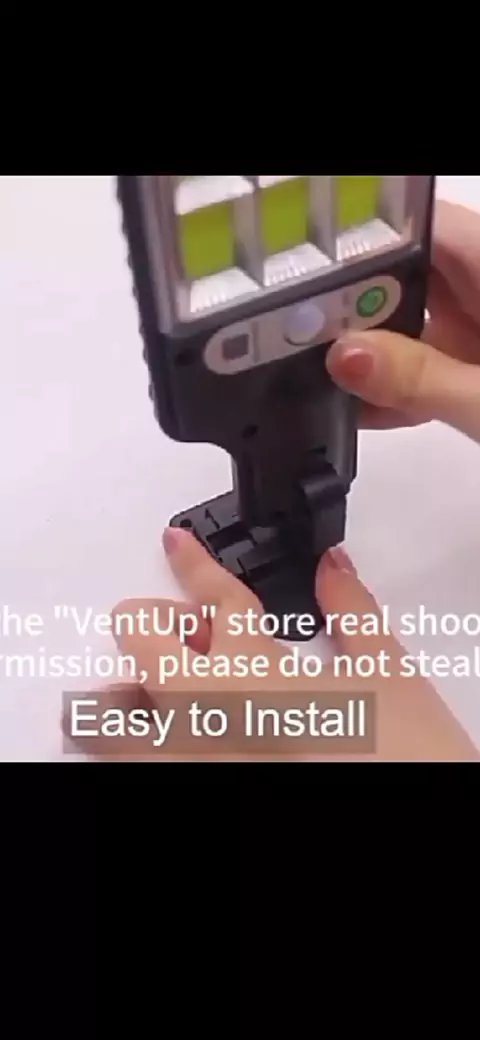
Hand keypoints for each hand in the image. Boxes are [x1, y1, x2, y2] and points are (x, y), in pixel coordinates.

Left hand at [63, 529, 477, 761]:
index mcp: (254, 670)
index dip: (193, 561)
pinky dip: (138, 742)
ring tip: (164, 691)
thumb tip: (333, 569)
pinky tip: (177, 738)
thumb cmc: (403, 762)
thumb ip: (353, 611)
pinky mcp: (182, 786)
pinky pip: (127, 761)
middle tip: (193, 635)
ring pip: (108, 711)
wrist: (404, 824)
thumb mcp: (389, 676)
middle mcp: (203, 710)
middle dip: (155, 621)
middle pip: (138, 634)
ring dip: (129, 688)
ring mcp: (185, 756)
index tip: (177, 543)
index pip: (213, 595)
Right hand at [326, 200, 479, 441]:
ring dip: (368, 355)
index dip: (359, 245)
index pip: (416, 230)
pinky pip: (427, 369)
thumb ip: (419, 379)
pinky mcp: (476, 371)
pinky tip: (356, 414)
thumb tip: (344, 357)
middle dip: (352, 304)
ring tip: (313, 375)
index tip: (305, 275)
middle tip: (293, 331)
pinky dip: (395, 391)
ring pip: (410, 325)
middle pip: (404, 277)